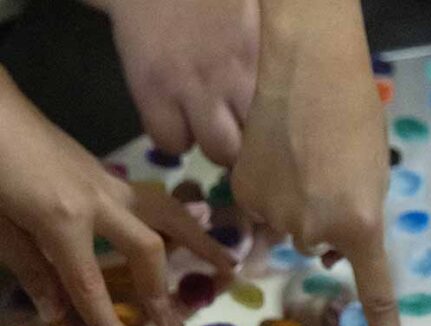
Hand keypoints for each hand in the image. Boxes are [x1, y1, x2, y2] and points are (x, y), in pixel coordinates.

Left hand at [0, 70, 234, 325]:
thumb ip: (32, 271)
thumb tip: (59, 320)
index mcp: (62, 220)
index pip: (90, 285)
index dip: (108, 324)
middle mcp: (98, 201)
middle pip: (148, 249)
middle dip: (163, 289)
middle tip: (178, 322)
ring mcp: (106, 181)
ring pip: (167, 211)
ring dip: (199, 240)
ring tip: (228, 262)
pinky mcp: (103, 171)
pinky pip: (152, 199)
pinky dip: (178, 217)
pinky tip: (188, 228)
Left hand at [91, 0, 258, 164]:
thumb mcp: (113, 5)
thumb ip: (115, 31)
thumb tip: (99, 12)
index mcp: (154, 83)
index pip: (172, 142)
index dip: (177, 134)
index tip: (181, 121)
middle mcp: (199, 92)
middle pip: (221, 150)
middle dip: (221, 142)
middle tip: (220, 122)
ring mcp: (239, 78)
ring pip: (256, 133)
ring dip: (252, 127)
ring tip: (248, 110)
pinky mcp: (267, 61)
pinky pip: (275, 100)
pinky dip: (272, 101)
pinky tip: (265, 87)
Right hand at [233, 2, 410, 325]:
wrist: (304, 67)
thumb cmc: (356, 117)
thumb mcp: (374, 179)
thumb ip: (359, 223)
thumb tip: (328, 253)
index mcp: (362, 225)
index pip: (377, 297)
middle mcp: (315, 231)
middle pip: (320, 249)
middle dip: (325, 226)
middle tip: (330, 176)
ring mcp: (273, 215)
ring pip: (287, 231)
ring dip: (294, 208)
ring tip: (302, 159)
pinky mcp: (242, 195)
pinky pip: (259, 212)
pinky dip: (267, 194)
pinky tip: (276, 159)